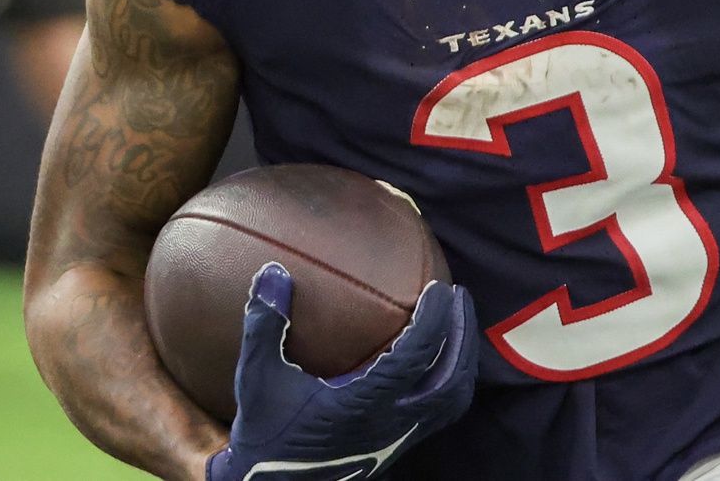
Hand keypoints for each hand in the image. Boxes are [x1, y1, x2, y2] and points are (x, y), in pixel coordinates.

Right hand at [205, 263, 476, 480]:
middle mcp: (390, 426)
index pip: (416, 358)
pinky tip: (437, 362)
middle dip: (462, 335)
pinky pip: (440, 414)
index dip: (433, 320)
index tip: (437, 288)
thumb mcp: (257, 378)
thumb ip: (265, 325)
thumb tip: (273, 272)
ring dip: (462, 360)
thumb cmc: (265, 433)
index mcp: (363, 405)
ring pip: (452, 402)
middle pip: (451, 380)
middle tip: (458, 297)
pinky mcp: (396, 448)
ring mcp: (397, 441)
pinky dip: (449, 382)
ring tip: (457, 325)